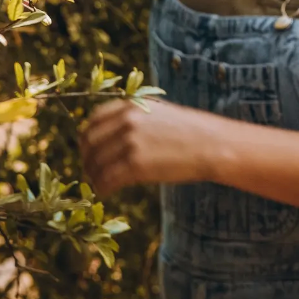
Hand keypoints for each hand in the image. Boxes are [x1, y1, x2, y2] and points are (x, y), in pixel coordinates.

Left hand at [80, 98, 211, 194]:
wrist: (212, 145)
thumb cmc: (189, 131)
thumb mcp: (159, 112)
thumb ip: (134, 118)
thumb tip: (110, 135)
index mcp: (131, 105)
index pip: (94, 120)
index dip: (87, 138)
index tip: (88, 150)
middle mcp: (127, 120)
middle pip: (90, 142)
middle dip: (87, 159)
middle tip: (91, 171)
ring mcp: (130, 142)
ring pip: (97, 163)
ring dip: (94, 176)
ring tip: (99, 184)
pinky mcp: (136, 165)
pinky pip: (107, 179)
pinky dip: (102, 188)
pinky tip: (106, 192)